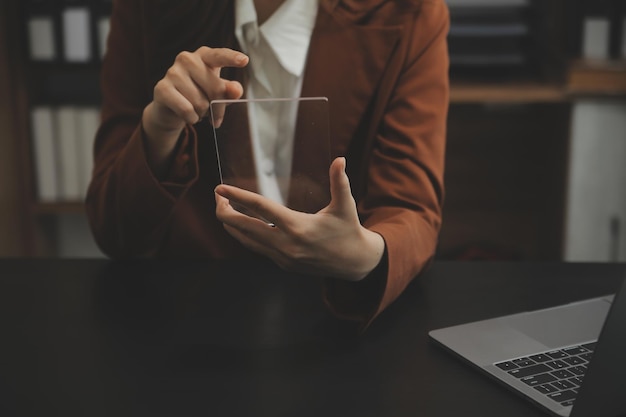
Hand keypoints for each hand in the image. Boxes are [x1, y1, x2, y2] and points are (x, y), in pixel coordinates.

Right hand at [142, 47, 248, 175]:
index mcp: (204, 56)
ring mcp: (172, 72)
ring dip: (203, 114)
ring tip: (197, 111)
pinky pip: (187, 110)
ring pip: (201, 103)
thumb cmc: (199, 96)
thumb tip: (236, 90)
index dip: (231, 58)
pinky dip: (192, 119)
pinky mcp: (162, 88)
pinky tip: (189, 116)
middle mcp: (186, 59)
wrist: (171, 109)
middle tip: (215, 116)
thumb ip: (229, 91)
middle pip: (216, 89)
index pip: (219, 55)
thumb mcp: (218, 94)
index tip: (244, 61)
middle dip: (219, 108)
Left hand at [214, 157, 384, 280]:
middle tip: (217, 196)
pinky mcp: (283, 264)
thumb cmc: (349, 230)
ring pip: (246, 240)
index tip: (220, 188)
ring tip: (223, 208)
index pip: (261, 208)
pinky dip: (244, 235)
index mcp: (298, 227)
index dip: (238, 196)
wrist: (354, 264)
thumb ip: (340, 182)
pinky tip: (240, 224)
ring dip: (231, 224)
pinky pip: (256, 248)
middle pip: (244, 227)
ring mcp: (282, 257)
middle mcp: (286, 244)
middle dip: (225, 211)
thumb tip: (340, 159)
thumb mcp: (346, 206)